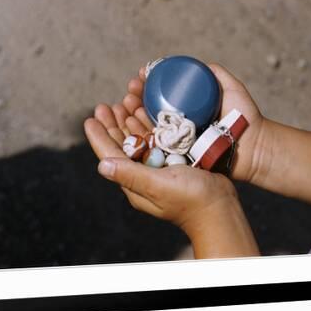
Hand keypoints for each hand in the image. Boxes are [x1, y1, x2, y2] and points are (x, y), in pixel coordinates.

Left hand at [84, 105, 258, 257]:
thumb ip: (131, 175)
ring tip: (124, 102)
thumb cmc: (190, 200)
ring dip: (129, 121)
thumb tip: (101, 165)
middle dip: (113, 124)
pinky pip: (156, 139)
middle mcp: (143, 173)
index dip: (99, 137)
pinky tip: (145, 112)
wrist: (220, 208)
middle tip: (105, 105)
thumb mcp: (157, 186)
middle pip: (122, 145)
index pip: (110, 155)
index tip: (90, 118)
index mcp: (134, 181)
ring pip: (139, 139)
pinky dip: (148, 125)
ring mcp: (158, 167)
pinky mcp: (173, 161)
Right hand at [119, 63, 265, 181]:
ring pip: (148, 127)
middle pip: (149, 110)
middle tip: (129, 89)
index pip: (160, 95)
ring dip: (131, 114)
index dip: (147, 84)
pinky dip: (140, 135)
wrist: (254, 147)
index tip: (140, 75)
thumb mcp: (232, 89)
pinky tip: (130, 122)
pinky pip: (155, 147)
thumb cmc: (245, 118)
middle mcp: (179, 126)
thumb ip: (217, 74)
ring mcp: (177, 143)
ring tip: (125, 102)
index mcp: (186, 111)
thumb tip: (197, 64)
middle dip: (134, 98)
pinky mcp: (177, 159)